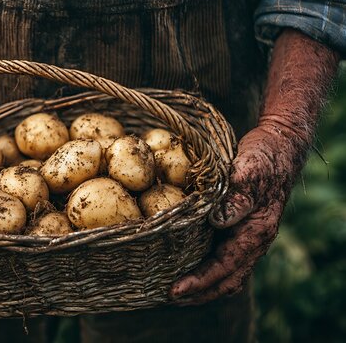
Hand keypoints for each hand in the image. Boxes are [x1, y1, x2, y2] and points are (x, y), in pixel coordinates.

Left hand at [170, 124, 293, 303]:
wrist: (279, 147)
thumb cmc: (263, 158)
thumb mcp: (249, 173)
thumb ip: (236, 198)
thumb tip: (218, 221)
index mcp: (255, 233)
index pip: (225, 268)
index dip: (200, 282)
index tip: (174, 290)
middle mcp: (252, 241)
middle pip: (226, 281)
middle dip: (198, 293)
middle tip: (166, 298)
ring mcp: (246, 237)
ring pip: (224, 273)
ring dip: (200, 285)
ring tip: (172, 291)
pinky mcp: (237, 229)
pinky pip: (221, 258)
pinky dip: (203, 268)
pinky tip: (183, 264)